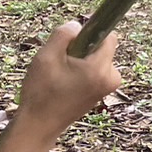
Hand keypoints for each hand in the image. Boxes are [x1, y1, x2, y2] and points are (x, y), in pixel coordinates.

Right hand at [13, 22, 121, 143]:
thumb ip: (63, 34)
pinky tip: (64, 82)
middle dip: (82, 48)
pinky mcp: (101, 92)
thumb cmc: (41, 92)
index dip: (92, 29)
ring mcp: (108, 87)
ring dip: (80, 60)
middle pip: (101, 47)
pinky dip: (81, 70)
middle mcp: (112, 78)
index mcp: (101, 68)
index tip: (74, 34)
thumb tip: (77, 25)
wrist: (39, 126)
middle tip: (60, 60)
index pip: (109, 36)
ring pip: (96, 59)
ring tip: (60, 74)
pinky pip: (94, 70)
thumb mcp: (46, 57)